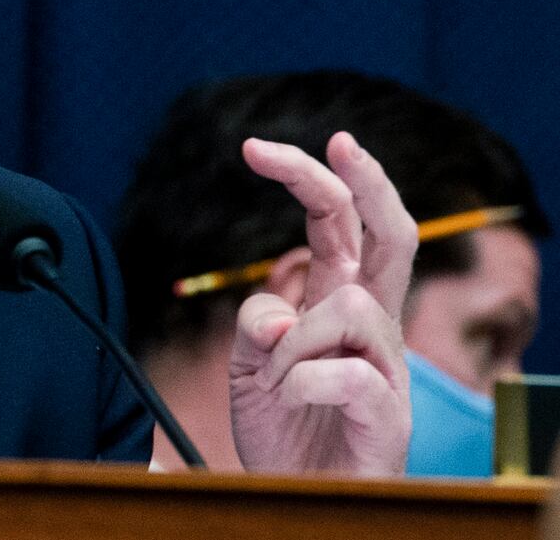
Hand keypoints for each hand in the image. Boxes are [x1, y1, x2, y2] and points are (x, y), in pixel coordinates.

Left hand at [228, 132, 415, 474]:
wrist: (298, 496)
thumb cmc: (280, 426)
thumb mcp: (246, 365)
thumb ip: (254, 324)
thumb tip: (275, 315)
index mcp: (335, 304)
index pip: (336, 227)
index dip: (311, 182)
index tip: (258, 148)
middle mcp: (370, 326)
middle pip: (393, 239)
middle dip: (370, 184)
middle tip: (341, 142)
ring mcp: (387, 367)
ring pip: (348, 305)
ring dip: (291, 340)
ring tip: (276, 383)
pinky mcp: (390, 413)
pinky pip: (343, 372)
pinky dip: (299, 382)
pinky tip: (290, 403)